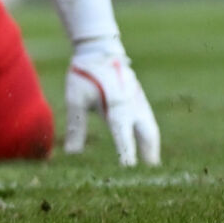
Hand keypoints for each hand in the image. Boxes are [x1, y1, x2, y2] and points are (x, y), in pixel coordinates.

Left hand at [64, 42, 159, 166]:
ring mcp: (138, 100)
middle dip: (149, 154)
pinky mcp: (138, 96)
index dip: (127, 154)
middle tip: (151, 173)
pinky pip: (148, 119)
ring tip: (152, 164)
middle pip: (146, 134)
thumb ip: (76, 126)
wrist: (99, 49)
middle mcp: (131, 105)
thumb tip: (71, 153)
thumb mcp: (76, 99)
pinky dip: (149, 134)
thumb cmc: (85, 74)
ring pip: (150, 127)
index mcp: (116, 106)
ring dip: (151, 145)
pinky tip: (147, 142)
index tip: (129, 171)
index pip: (123, 136)